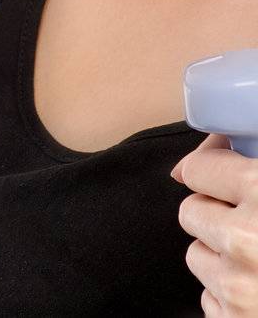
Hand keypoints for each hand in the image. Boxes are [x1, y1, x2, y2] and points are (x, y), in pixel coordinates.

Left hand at [173, 131, 257, 314]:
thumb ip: (251, 163)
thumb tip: (210, 145)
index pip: (199, 167)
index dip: (214, 170)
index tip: (226, 174)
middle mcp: (248, 240)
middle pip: (191, 212)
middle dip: (216, 216)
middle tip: (254, 225)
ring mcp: (240, 288)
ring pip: (196, 255)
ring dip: (222, 257)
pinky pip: (209, 298)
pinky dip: (229, 295)